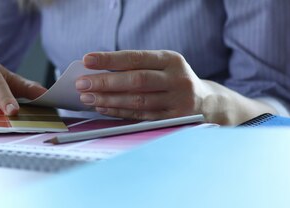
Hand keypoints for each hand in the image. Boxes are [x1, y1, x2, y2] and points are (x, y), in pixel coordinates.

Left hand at [76, 50, 208, 120]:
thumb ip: (136, 67)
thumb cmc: (172, 81)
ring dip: (108, 99)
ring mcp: (178, 102)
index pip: (136, 58)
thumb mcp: (163, 66)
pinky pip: (140, 116)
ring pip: (137, 101)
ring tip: (87, 98)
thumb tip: (97, 71)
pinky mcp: (173, 121)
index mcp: (172, 60)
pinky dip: (118, 112)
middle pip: (136, 81)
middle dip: (105, 82)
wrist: (207, 104)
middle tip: (82, 83)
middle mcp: (177, 80)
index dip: (110, 59)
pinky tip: (102, 108)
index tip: (87, 60)